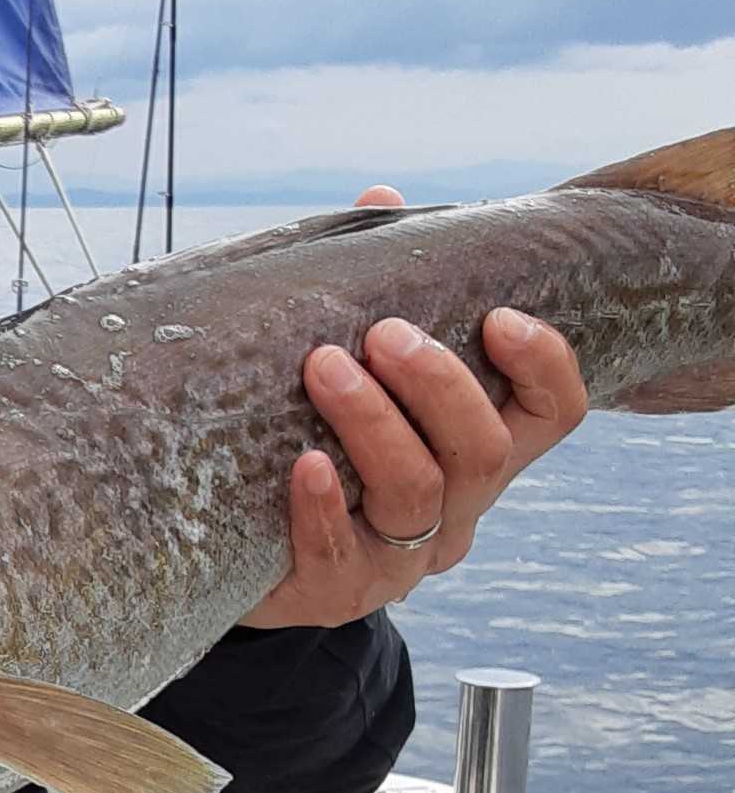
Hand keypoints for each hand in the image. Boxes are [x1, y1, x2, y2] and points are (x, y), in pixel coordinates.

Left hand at [241, 188, 588, 627]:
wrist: (238, 547)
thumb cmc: (309, 433)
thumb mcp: (351, 369)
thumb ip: (375, 289)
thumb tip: (383, 198)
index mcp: (478, 448)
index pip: (555, 412)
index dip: (544, 364)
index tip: (499, 316)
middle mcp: (457, 507)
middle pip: (485, 450)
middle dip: (438, 384)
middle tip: (382, 331)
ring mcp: (402, 558)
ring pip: (417, 493)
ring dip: (373, 423)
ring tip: (322, 367)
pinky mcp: (337, 593)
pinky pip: (340, 555)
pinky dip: (321, 507)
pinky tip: (303, 463)